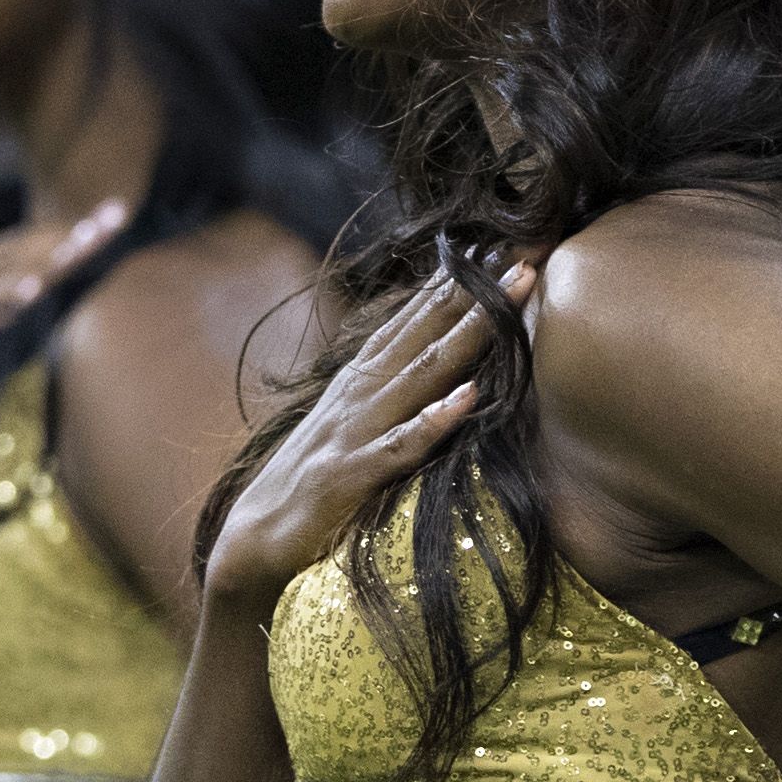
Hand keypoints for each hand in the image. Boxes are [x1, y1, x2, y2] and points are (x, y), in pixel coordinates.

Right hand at [199, 274, 493, 620]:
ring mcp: (357, 431)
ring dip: (469, 332)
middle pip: (427, 330)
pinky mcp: (353, 476)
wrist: (253, 538)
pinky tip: (469, 396)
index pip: (417, 316)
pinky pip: (401, 446)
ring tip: (512, 296)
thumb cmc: (309, 482)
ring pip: (423, 372)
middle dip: (478, 289)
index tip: (509, 243)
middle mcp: (360, 392)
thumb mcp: (349, 423)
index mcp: (362, 378)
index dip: (461, 280)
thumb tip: (429, 358)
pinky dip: (434, 420)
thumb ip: (384, 388)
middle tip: (528, 250)